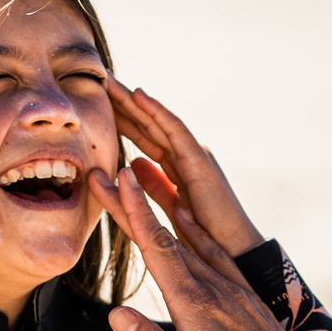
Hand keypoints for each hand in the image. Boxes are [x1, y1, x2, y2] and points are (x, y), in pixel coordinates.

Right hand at [88, 165, 331, 330]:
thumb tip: (117, 315)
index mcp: (197, 309)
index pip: (158, 251)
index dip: (134, 214)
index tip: (117, 180)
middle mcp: (215, 290)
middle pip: (166, 238)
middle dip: (134, 206)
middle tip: (108, 177)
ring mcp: (232, 290)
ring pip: (189, 241)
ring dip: (160, 211)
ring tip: (138, 185)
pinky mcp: (244, 296)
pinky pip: (214, 251)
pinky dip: (193, 230)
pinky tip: (184, 219)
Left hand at [107, 79, 264, 259]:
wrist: (234, 252)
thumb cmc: (206, 234)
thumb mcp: (171, 203)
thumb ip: (155, 183)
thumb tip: (134, 163)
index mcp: (177, 165)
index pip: (144, 135)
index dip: (122, 117)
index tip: (97, 102)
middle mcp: (185, 155)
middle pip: (148, 123)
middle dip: (123, 102)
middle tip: (98, 78)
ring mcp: (194, 155)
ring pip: (158, 121)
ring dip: (133, 100)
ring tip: (109, 80)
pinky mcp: (200, 161)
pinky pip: (176, 131)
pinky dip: (157, 112)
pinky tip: (138, 95)